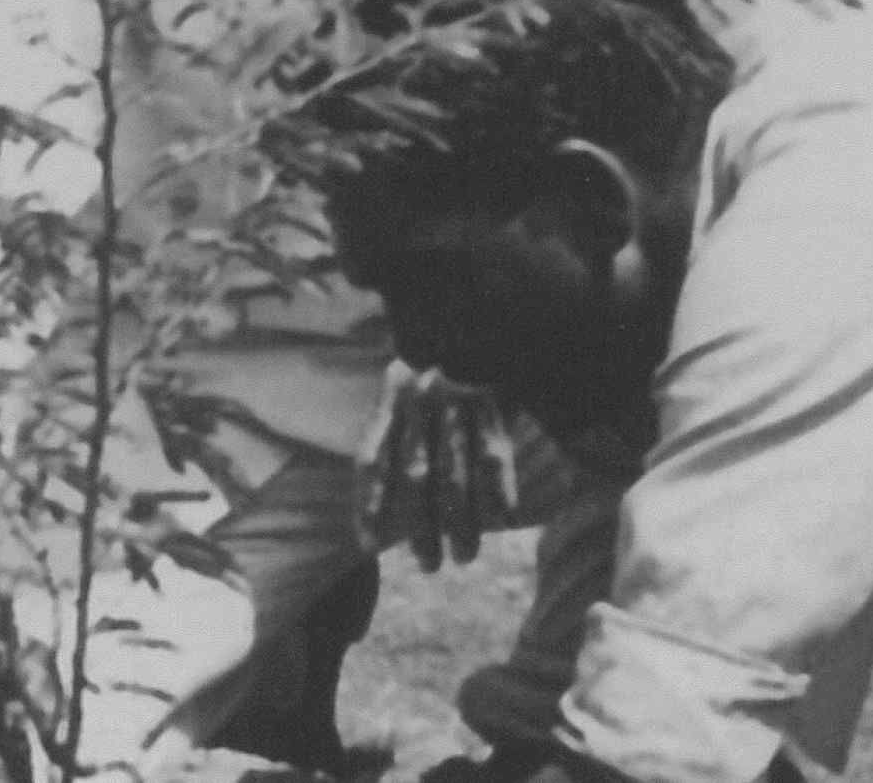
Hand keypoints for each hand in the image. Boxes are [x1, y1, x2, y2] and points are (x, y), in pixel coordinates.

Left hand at [370, 367, 531, 570]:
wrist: (479, 305)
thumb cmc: (439, 351)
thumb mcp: (405, 377)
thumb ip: (392, 424)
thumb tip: (381, 486)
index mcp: (392, 394)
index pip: (373, 458)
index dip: (369, 504)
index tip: (368, 544)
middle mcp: (420, 400)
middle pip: (416, 477)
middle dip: (420, 528)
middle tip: (428, 566)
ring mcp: (458, 401)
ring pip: (455, 475)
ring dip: (461, 524)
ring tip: (464, 557)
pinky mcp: (495, 400)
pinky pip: (496, 457)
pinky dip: (500, 493)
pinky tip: (504, 522)